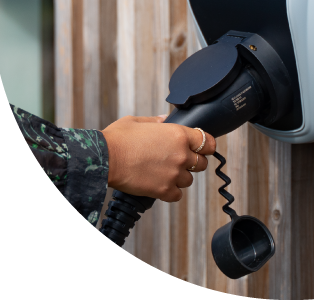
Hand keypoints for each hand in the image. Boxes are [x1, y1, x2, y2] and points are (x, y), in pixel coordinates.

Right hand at [101, 115, 215, 201]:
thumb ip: (156, 121)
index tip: (204, 148)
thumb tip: (164, 118)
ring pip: (189, 180)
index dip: (207, 145)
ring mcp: (174, 174)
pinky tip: (160, 185)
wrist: (105, 158)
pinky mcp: (164, 190)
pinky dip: (170, 192)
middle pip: (202, 163)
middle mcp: (181, 154)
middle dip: (193, 162)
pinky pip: (177, 195)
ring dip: (180, 178)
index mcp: (179, 134)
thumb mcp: (138, 121)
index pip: (208, 142)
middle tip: (179, 161)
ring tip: (165, 173)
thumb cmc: (118, 138)